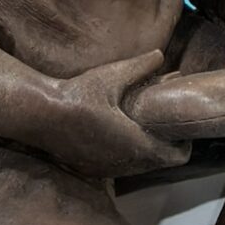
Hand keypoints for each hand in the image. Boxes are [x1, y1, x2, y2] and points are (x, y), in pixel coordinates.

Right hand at [47, 49, 191, 178]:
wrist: (41, 115)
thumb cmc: (79, 94)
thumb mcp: (112, 76)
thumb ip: (140, 67)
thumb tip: (161, 55)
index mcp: (135, 143)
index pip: (175, 156)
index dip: (184, 144)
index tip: (181, 126)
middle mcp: (124, 163)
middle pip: (159, 163)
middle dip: (165, 145)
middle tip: (164, 122)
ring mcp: (107, 169)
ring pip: (139, 167)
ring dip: (145, 150)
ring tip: (145, 126)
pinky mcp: (91, 169)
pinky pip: (120, 167)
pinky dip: (127, 155)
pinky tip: (121, 134)